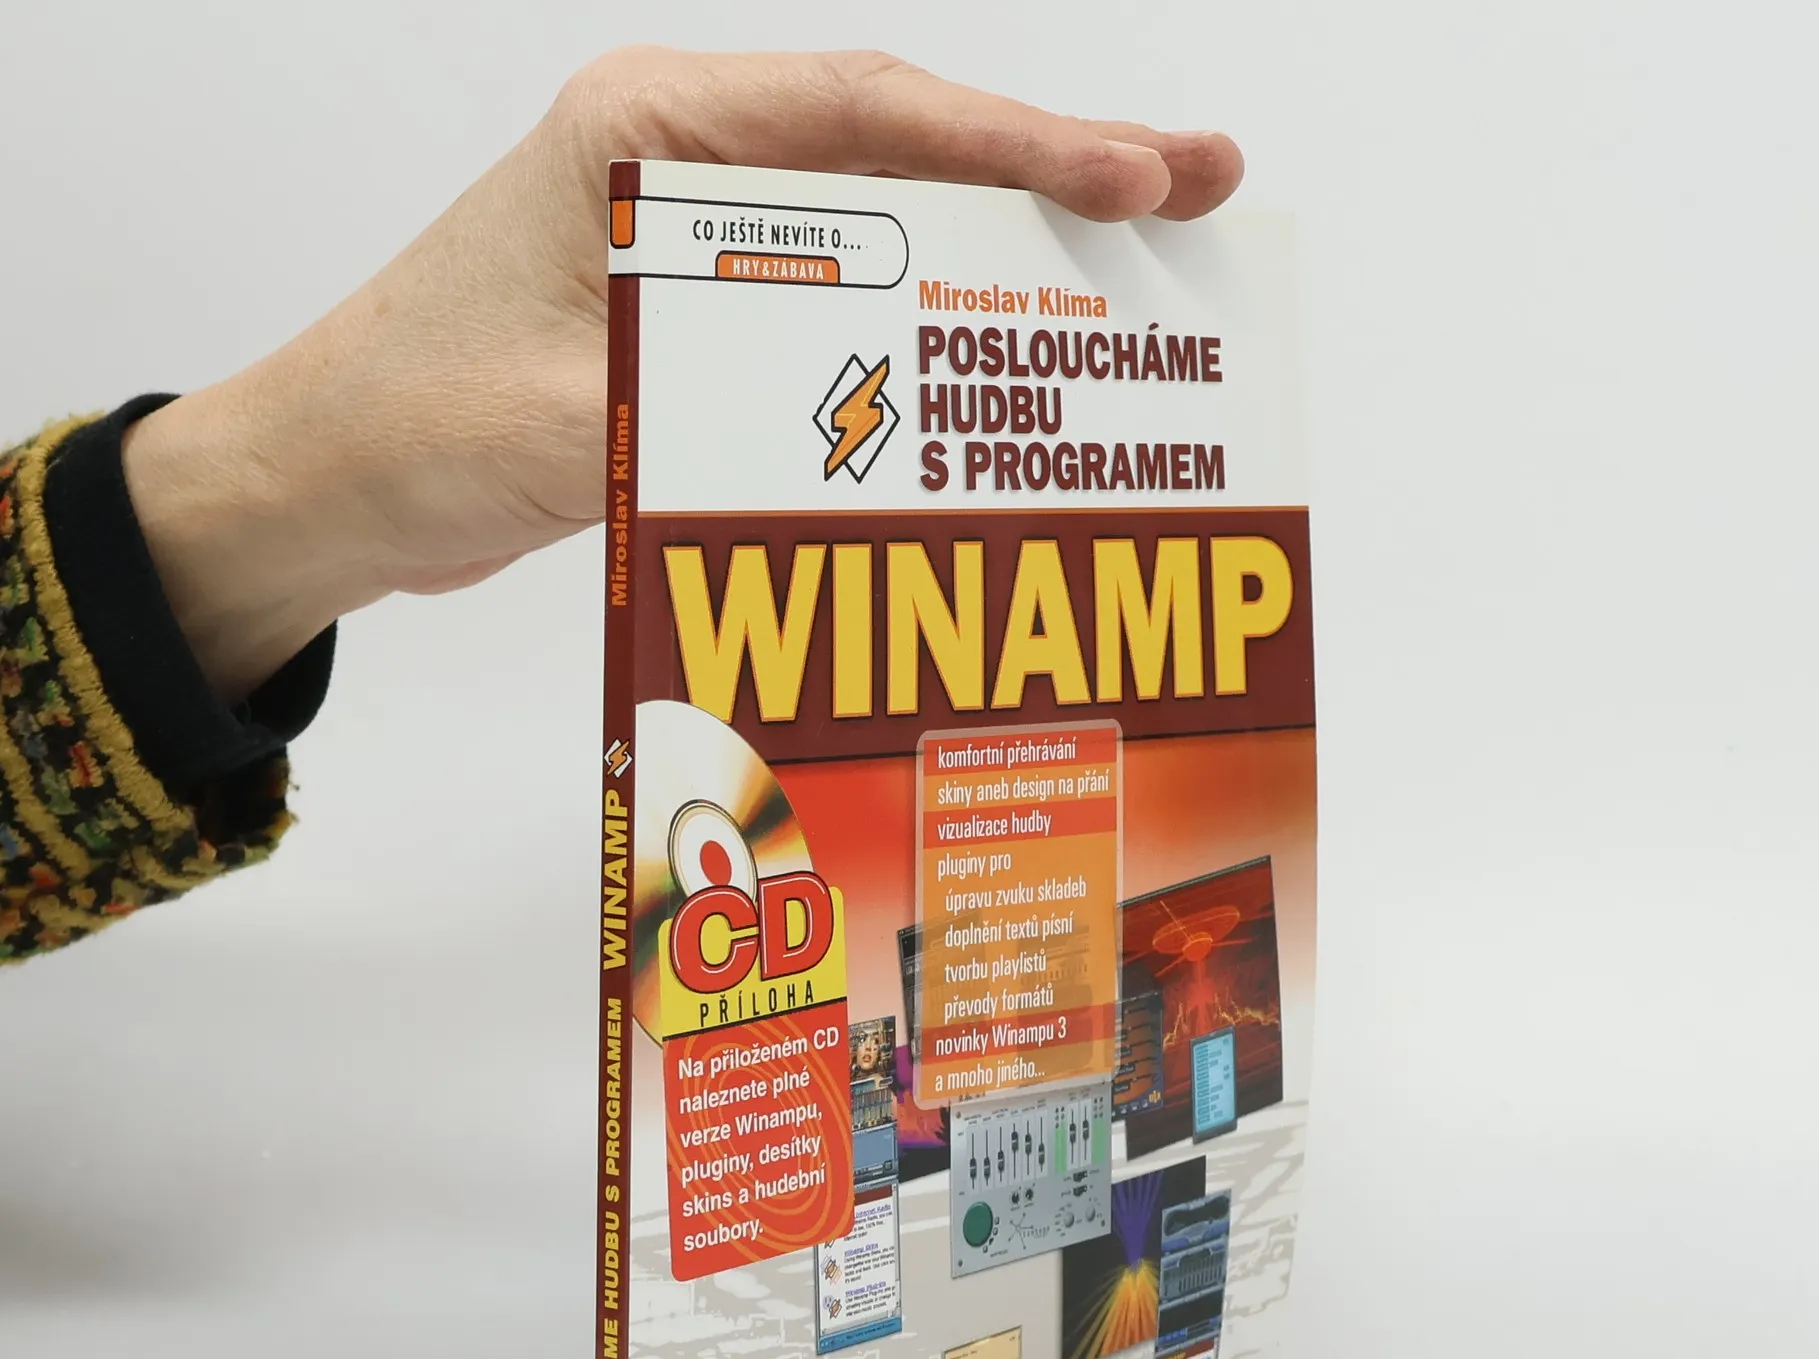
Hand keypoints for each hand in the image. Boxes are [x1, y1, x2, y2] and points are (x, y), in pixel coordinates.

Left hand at [121, 48, 1243, 703]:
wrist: (325, 485)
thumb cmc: (412, 425)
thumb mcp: (581, 419)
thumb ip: (731, 407)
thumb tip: (896, 433)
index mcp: (647, 134)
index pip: (867, 115)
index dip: (1014, 146)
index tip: (1130, 176)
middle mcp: (683, 166)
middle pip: (902, 152)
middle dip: (1053, 171)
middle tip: (1197, 183)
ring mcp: (697, 241)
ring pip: (887, 229)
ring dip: (1007, 250)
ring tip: (1144, 263)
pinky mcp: (701, 319)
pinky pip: (845, 309)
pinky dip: (930, 326)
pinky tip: (1008, 354)